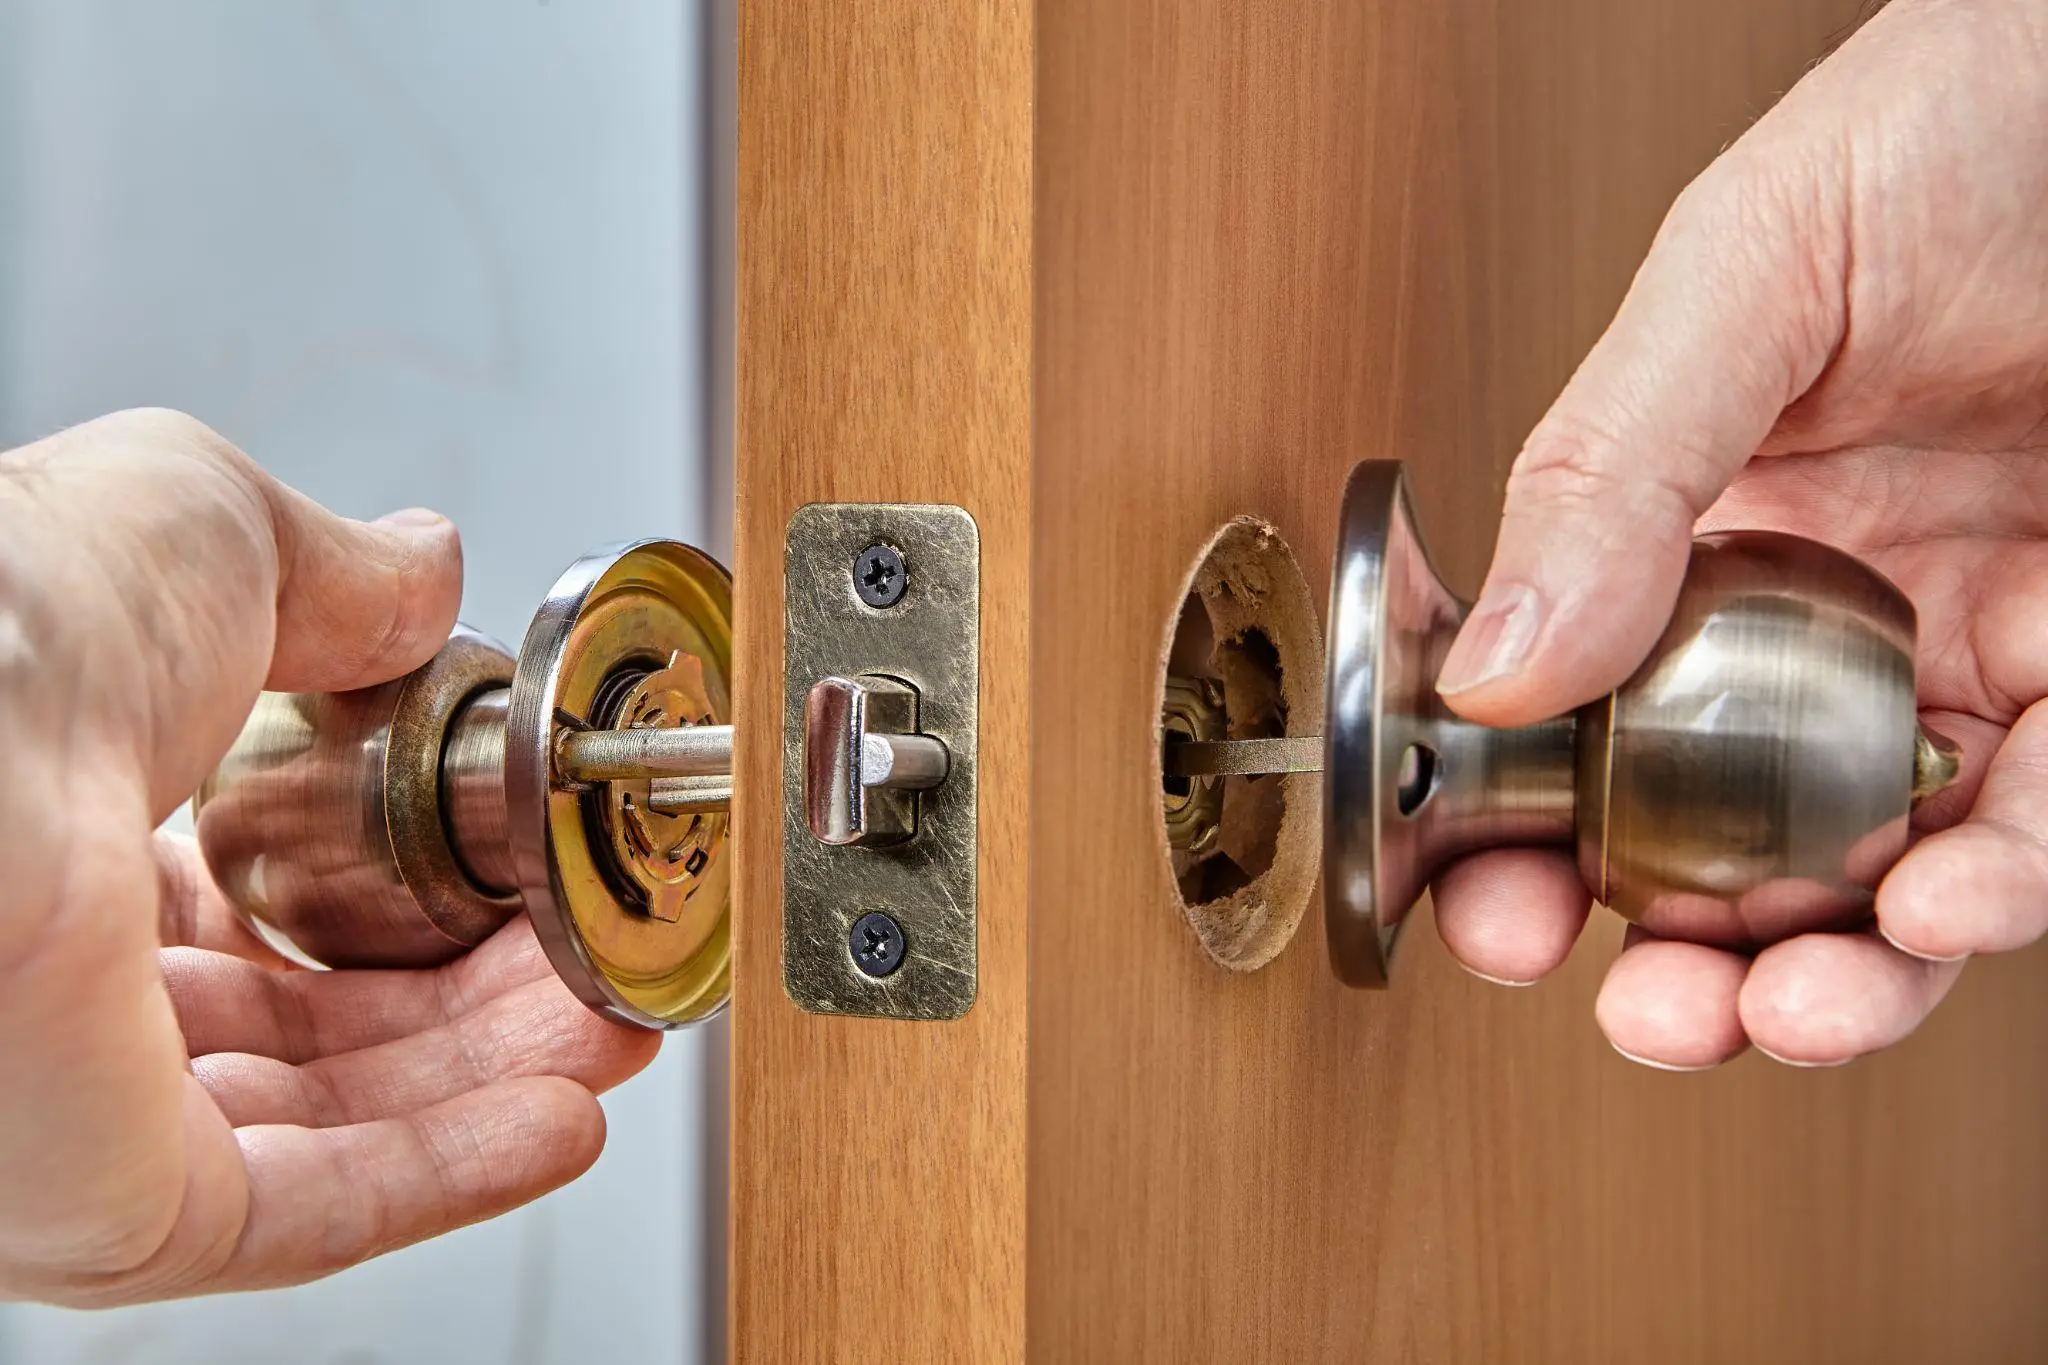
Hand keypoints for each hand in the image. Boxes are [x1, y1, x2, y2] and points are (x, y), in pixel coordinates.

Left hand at [0, 410, 659, 1305]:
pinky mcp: (124, 1210)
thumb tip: (420, 567)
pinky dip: (458, 1169)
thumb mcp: (206, 531)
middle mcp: (70, 1001)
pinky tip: (563, 1113)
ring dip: (498, 1079)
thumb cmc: (10, 629)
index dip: (414, 900)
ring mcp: (94, 1114)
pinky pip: (320, 1214)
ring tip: (612, 1028)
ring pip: (339, 1125)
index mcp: (76, 850)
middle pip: (326, 1028)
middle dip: (485, 1001)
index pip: (271, 909)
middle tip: (592, 958)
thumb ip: (336, 573)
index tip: (528, 876)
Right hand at [1426, 0, 2047, 1069]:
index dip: (1532, 843)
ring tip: (1792, 1000)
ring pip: (1887, 872)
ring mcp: (1972, 651)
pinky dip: (1998, 888)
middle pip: (1730, 839)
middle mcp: (1827, 614)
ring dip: (1839, 968)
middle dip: (1683, 961)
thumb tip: (1489, 660)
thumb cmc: (1960, 122)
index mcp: (1701, 529)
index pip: (1585, 722)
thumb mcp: (1745, 268)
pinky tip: (1940, 902)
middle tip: (1650, 1012)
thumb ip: (1609, 462)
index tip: (1499, 919)